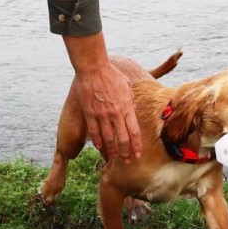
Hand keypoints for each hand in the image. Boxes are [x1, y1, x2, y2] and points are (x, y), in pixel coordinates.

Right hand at [64, 34, 141, 161]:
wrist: (94, 68)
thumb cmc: (112, 75)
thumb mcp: (127, 87)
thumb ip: (130, 102)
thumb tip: (133, 112)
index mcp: (127, 107)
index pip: (134, 132)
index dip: (136, 145)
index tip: (138, 154)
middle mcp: (115, 114)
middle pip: (123, 139)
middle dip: (126, 152)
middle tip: (127, 161)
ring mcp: (102, 114)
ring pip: (108, 138)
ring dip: (112, 150)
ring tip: (114, 158)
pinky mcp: (89, 113)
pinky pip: (94, 131)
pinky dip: (98, 141)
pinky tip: (100, 147)